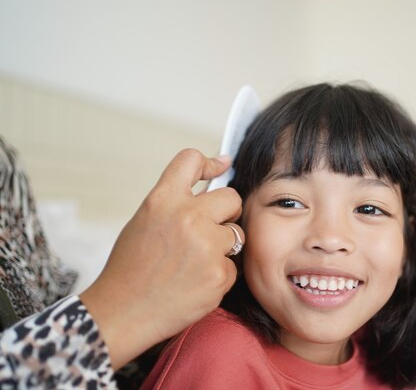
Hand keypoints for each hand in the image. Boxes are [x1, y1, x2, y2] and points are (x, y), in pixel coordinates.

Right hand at [80, 149, 243, 368]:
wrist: (121, 313)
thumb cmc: (130, 269)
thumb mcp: (144, 221)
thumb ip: (175, 203)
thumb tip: (212, 185)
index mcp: (163, 200)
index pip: (192, 160)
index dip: (210, 162)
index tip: (223, 167)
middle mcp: (187, 217)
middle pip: (232, 198)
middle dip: (226, 212)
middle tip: (209, 229)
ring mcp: (206, 246)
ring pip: (236, 234)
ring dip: (223, 246)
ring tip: (194, 262)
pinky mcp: (219, 274)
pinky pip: (233, 266)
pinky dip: (218, 275)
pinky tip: (194, 283)